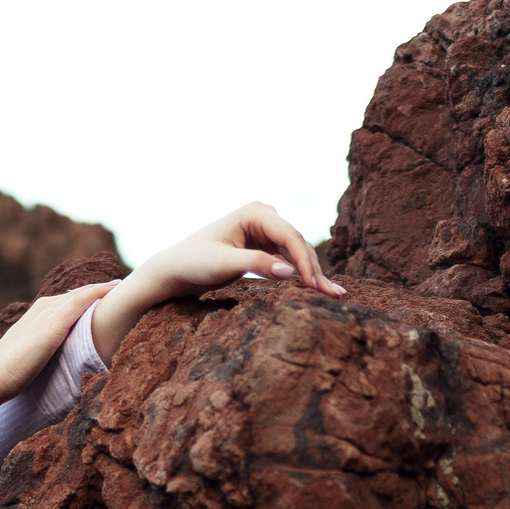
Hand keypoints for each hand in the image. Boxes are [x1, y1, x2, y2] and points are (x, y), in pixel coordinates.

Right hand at [0, 280, 118, 455]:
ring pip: (79, 294)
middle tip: (116, 286)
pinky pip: (81, 301)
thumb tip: (50, 370)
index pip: (63, 303)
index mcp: (34, 317)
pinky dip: (97, 293)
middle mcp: (40, 309)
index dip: (82, 299)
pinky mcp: (54, 325)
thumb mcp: (28, 361)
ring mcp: (46, 315)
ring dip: (100, 288)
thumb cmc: (7, 378)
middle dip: (94, 291)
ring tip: (119, 286)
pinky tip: (113, 290)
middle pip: (74, 295)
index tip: (100, 298)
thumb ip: (40, 357)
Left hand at [91, 202, 344, 358]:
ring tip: (334, 296)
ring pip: (297, 253)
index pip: (289, 236)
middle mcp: (264, 216)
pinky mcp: (264, 246)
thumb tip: (289, 271)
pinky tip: (316, 290)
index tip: (314, 286)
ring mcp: (265, 230)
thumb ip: (256, 265)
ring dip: (313, 274)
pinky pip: (288, 260)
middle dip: (315, 270)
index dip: (305, 262)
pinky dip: (301, 276)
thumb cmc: (193, 264)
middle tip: (335, 296)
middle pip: (298, 244)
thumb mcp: (223, 266)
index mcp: (255, 212)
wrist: (174, 270)